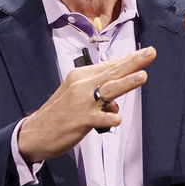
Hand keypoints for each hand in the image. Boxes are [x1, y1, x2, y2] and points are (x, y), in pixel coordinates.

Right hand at [17, 46, 155, 162]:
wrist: (34, 133)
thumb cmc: (58, 113)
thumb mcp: (75, 95)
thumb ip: (98, 94)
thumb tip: (116, 102)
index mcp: (81, 77)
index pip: (109, 66)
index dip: (128, 59)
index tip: (146, 52)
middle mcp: (82, 86)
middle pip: (112, 72)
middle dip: (133, 63)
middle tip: (150, 53)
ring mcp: (82, 103)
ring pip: (108, 90)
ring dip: (126, 83)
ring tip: (143, 76)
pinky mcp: (80, 120)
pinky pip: (98, 118)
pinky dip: (108, 118)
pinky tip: (117, 119)